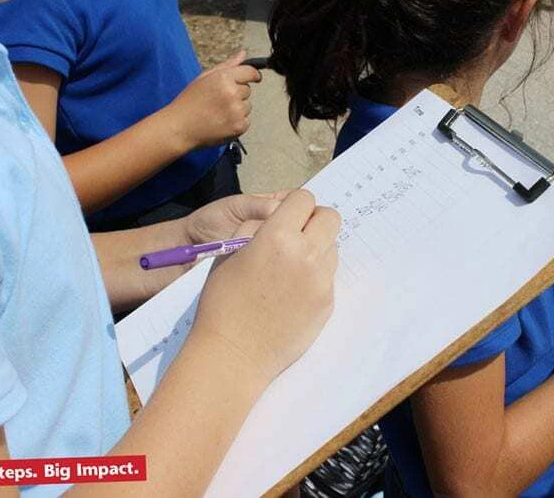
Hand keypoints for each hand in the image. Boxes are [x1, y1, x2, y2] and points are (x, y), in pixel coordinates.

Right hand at [164, 51, 261, 150]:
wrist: (180, 128)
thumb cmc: (189, 102)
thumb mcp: (204, 78)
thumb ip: (227, 65)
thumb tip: (243, 54)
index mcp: (223, 78)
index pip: (250, 72)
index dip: (253, 75)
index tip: (255, 78)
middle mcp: (233, 93)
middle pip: (247, 90)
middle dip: (237, 93)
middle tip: (219, 100)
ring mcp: (237, 111)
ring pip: (247, 106)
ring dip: (238, 108)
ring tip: (218, 112)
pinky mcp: (239, 127)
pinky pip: (246, 121)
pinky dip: (237, 122)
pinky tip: (222, 122)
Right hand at [191, 190, 340, 385]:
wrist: (232, 354)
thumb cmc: (222, 302)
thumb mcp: (229, 253)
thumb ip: (256, 228)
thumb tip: (279, 216)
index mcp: (277, 236)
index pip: (304, 199)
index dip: (294, 205)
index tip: (287, 217)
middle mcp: (307, 255)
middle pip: (330, 218)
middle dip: (315, 221)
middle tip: (297, 236)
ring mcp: (321, 281)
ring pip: (332, 248)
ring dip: (317, 249)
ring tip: (290, 269)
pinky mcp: (327, 303)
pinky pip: (328, 277)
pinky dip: (315, 278)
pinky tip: (292, 294)